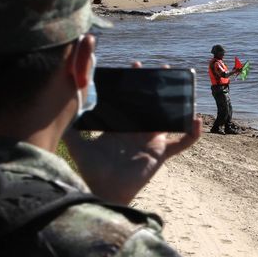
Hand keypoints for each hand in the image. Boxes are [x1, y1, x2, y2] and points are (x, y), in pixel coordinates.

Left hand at [63, 61, 202, 204]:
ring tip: (182, 87)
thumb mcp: (78, 146)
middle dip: (157, 87)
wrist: (104, 190)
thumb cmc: (91, 171)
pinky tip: (196, 121)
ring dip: (177, 104)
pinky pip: (180, 143)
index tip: (135, 66)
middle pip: (150, 105)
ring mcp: (151, 142)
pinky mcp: (160, 154)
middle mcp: (137, 132)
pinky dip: (191, 134)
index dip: (133, 83)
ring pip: (168, 119)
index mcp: (120, 127)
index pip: (129, 100)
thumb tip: (61, 107)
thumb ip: (71, 128)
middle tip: (162, 69)